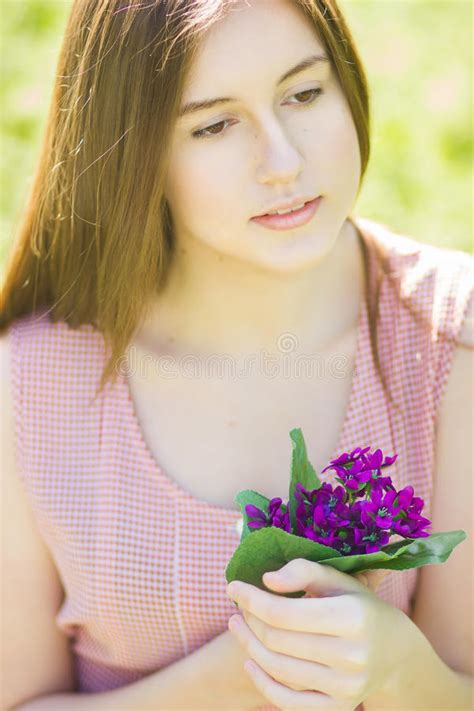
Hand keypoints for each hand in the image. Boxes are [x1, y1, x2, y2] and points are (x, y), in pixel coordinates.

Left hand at [226, 559, 410, 710]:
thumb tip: (266, 580)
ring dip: (249, 646)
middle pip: (277, 641)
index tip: (232, 587)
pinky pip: (288, 703)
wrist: (395, 650)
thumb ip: (302, 571)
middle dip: (249, 620)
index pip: (284, 613)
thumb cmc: (358, 605)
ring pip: (278, 670)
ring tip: (238, 625)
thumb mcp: (336, 578)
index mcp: (352, 617)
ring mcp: (346, 687)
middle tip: (238, 606)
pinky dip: (262, 683)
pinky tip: (250, 661)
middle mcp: (352, 656)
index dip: (251, 599)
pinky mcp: (339, 708)